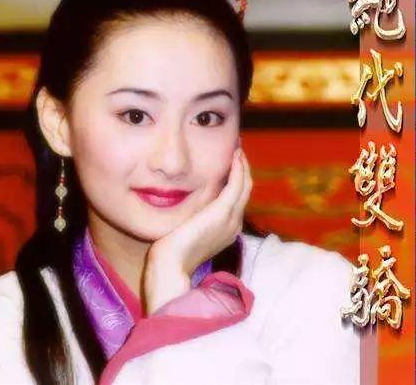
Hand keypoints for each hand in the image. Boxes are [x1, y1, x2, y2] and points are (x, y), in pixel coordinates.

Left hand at [144, 147, 252, 313]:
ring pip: (245, 185)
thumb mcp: (186, 230)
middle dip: (242, 169)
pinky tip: (234, 155)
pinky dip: (238, 168)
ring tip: (237, 148)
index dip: (236, 180)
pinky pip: (237, 184)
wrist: (170, 266)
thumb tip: (187, 205)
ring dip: (243, 165)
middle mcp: (233, 224)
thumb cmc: (170, 252)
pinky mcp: (222, 212)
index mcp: (226, 230)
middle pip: (245, 190)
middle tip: (237, 150)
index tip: (230, 163)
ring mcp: (230, 219)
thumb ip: (192, 218)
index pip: (236, 200)